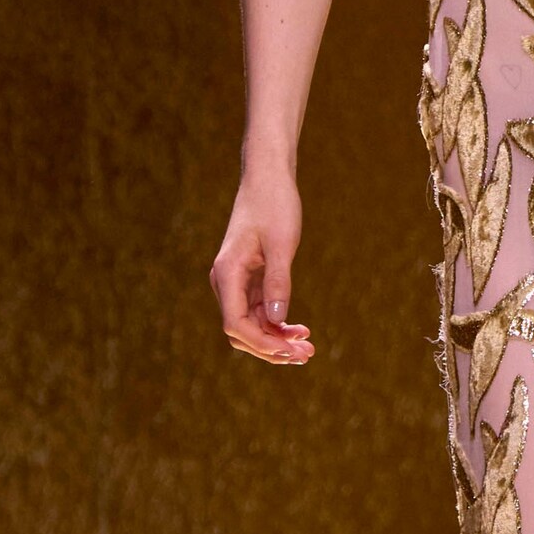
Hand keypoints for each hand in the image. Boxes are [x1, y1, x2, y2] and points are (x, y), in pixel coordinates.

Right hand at [210, 171, 314, 365]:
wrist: (267, 178)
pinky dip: (278, 325)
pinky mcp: (249, 280)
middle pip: (242, 332)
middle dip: (271, 348)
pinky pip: (260, 312)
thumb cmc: (274, 204)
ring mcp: (237, 283)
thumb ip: (279, 282)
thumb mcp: (281, 243)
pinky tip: (299, 331)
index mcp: (227, 273)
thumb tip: (278, 321)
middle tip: (306, 356)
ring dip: (277, 339)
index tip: (291, 352)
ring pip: (252, 325)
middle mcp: (226, 282)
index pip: (236, 324)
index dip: (262, 344)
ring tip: (307, 349)